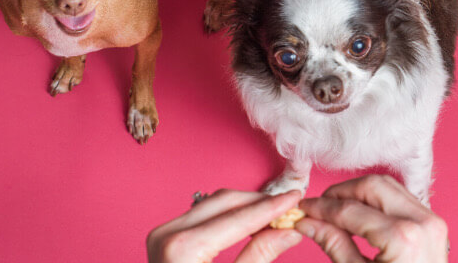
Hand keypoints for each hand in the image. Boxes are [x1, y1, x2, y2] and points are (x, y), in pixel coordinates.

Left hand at [147, 189, 303, 262]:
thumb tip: (288, 231)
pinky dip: (228, 215)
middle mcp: (168, 235)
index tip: (296, 200)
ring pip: (214, 204)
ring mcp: (162, 235)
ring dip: (245, 207)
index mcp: (183, 249)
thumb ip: (260, 257)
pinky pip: (202, 215)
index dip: (272, 207)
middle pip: (225, 201)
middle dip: (260, 203)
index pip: (239, 217)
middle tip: (289, 208)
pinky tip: (249, 223)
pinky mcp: (164, 238)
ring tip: (273, 217)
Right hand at [297, 175, 447, 262]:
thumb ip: (334, 244)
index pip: (350, 209)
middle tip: (318, 207)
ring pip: (389, 186)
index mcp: (402, 238)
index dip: (321, 207)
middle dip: (341, 193)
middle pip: (372, 186)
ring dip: (359, 193)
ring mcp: (432, 221)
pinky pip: (402, 199)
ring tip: (336, 210)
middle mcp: (422, 222)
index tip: (303, 209)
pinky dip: (378, 201)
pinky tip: (360, 214)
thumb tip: (308, 223)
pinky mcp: (435, 224)